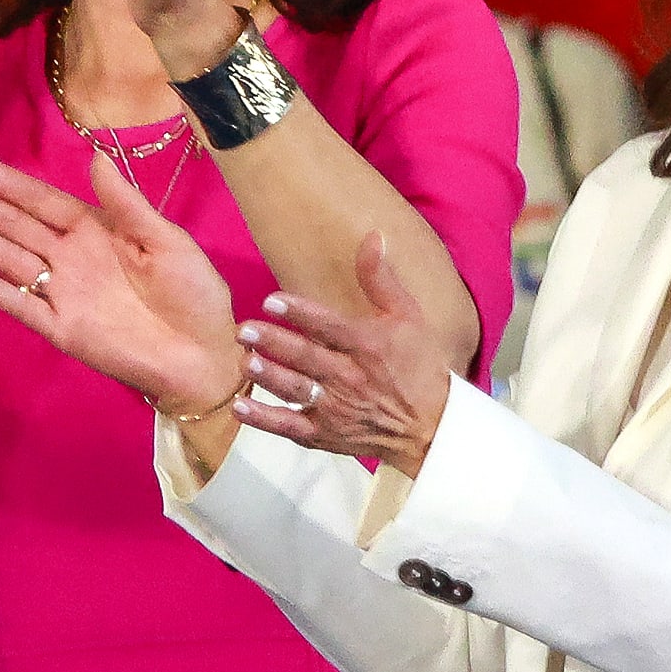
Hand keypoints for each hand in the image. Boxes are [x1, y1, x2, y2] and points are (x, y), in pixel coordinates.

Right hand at [0, 151, 244, 411]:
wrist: (204, 353)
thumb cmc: (193, 293)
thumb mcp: (167, 240)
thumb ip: (127, 203)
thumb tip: (95, 156)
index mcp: (96, 231)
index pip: (39, 200)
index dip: (4, 183)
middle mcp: (71, 257)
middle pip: (12, 223)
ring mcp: (63, 293)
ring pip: (7, 257)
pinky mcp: (62, 329)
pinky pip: (21, 305)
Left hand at [233, 234, 453, 476]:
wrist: (431, 425)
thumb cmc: (418, 364)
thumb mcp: (407, 316)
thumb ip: (381, 278)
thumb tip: (373, 236)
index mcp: (369, 344)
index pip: (329, 325)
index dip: (300, 312)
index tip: (271, 300)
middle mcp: (351, 377)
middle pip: (307, 357)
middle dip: (274, 343)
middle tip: (244, 330)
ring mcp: (337, 409)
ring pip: (297, 390)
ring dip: (270, 376)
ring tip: (246, 362)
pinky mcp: (326, 435)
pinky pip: (291, 427)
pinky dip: (265, 419)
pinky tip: (239, 406)